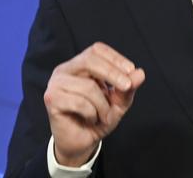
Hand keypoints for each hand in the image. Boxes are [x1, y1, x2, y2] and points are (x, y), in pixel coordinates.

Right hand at [43, 42, 145, 166]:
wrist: (81, 142)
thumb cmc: (98, 117)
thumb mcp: (118, 102)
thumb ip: (128, 88)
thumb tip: (140, 73)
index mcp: (79, 65)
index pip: (97, 49)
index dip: (115, 58)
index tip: (131, 70)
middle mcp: (65, 70)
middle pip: (89, 60)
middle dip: (112, 73)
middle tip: (127, 86)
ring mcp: (56, 84)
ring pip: (88, 86)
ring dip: (103, 104)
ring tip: (104, 115)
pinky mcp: (51, 99)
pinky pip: (79, 102)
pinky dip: (92, 113)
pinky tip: (91, 119)